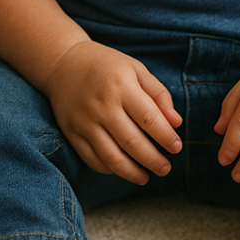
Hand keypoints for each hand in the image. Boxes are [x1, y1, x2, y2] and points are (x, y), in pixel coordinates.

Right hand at [40, 40, 181, 184]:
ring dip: (132, 173)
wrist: (63, 62)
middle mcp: (102, 105)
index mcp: (121, 86)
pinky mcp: (71, 132)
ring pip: (112, 157)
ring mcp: (84, 121)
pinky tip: (122, 169)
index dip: (166, 137)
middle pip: (132, 142)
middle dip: (153, 160)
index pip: (149, 118)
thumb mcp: (135, 69)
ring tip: (146, 177)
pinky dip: (109, 169)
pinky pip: (92, 159)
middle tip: (165, 168)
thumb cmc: (106, 66)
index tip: (176, 147)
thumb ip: (158, 94)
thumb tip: (176, 123)